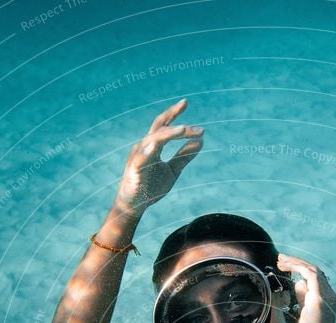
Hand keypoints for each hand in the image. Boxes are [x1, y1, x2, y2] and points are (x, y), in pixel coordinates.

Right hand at [116, 98, 203, 216]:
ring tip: (183, 130)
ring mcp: (138, 157)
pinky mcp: (134, 170)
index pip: (164, 125)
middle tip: (196, 124)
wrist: (134, 206)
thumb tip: (200, 141)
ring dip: (169, 134)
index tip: (185, 102)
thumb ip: (184, 156)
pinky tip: (157, 146)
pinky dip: (149, 151)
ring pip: (153, 139)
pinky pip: (142, 158)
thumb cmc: (150, 187)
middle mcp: (144, 147)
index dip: (173, 113)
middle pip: (160, 128)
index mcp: (153, 146)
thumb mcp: (172, 170)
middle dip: (176, 122)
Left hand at [277, 254, 335, 322]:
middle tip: (280, 258)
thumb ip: (304, 298)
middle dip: (296, 262)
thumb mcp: (305, 314)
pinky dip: (297, 267)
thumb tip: (299, 284)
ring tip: (280, 260)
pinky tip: (286, 267)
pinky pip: (309, 275)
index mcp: (328, 299)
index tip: (285, 266)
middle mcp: (330, 295)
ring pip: (311, 269)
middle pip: (314, 270)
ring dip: (294, 262)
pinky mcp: (318, 299)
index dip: (300, 269)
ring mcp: (326, 296)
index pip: (315, 277)